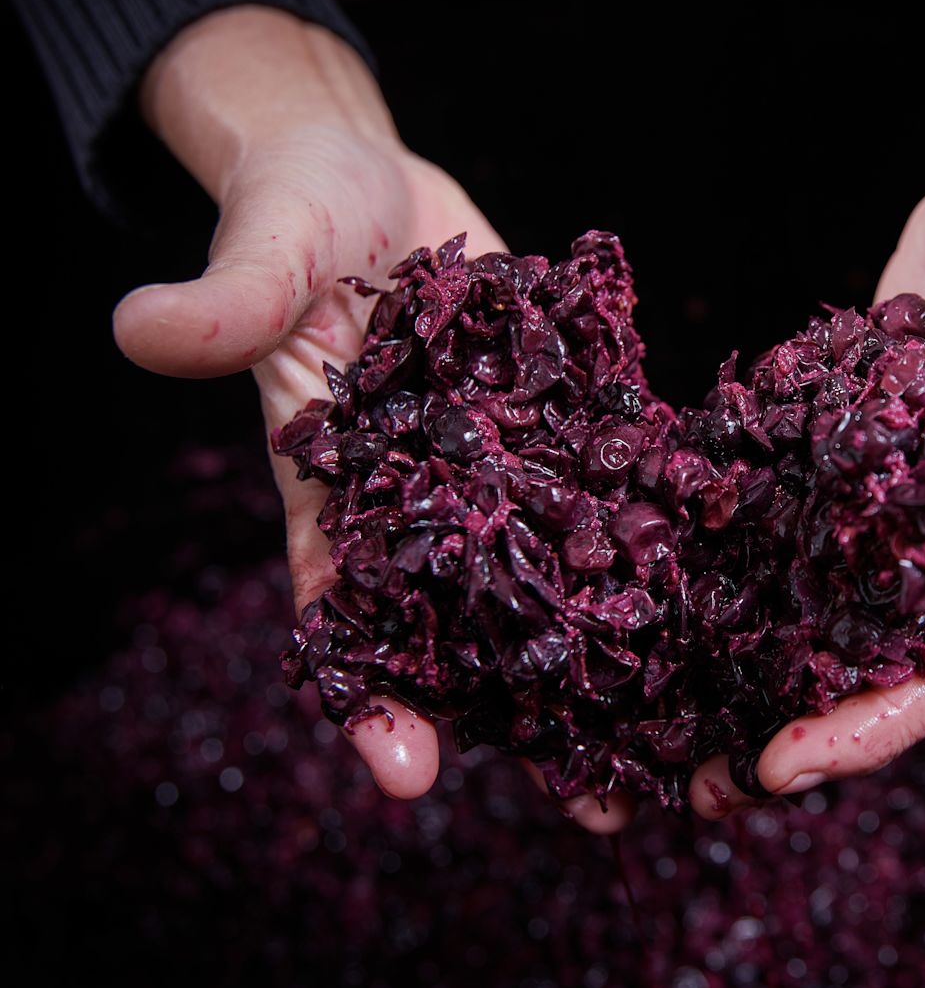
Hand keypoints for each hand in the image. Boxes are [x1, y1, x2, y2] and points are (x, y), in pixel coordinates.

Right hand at [113, 6, 631, 831]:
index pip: (343, 611)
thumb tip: (137, 327)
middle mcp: (430, 501)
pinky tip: (723, 588)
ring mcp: (503, 468)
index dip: (366, 697)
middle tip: (599, 808)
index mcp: (341, 489)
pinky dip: (660, 532)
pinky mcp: (562, 418)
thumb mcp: (258, 255)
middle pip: (474, 629)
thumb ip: (221, 303)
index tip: (407, 776)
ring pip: (557, 576)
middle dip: (527, 717)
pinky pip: (613, 481)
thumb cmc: (291, 216)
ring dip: (614, 654)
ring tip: (683, 740)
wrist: (371, 180)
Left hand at [689, 69, 924, 816]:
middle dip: (793, 731)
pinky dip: (735, 586)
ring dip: (752, 679)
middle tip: (697, 782)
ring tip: (665, 729)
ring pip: (820, 622)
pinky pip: (785, 540)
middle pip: (872, 667)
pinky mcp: (836, 469)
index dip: (878, 723)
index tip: (791, 759)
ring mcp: (884, 513)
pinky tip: (661, 609)